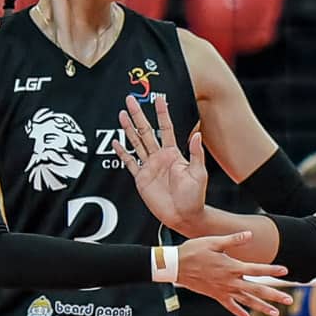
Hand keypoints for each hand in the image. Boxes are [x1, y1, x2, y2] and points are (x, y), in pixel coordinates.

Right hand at [118, 93, 209, 232]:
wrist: (184, 216)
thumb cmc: (195, 197)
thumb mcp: (198, 173)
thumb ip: (196, 154)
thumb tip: (197, 135)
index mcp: (173, 154)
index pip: (166, 128)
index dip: (161, 114)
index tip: (158, 98)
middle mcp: (160, 157)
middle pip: (146, 131)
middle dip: (138, 115)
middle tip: (130, 100)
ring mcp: (149, 167)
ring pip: (136, 143)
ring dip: (128, 129)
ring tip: (121, 114)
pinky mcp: (141, 178)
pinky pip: (130, 163)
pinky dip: (122, 153)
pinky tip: (116, 143)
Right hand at [175, 232, 289, 315]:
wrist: (175, 266)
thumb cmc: (193, 251)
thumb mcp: (213, 242)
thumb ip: (233, 240)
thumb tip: (250, 234)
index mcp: (231, 267)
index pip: (257, 270)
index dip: (272, 270)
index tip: (285, 271)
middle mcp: (230, 282)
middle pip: (257, 290)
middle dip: (274, 296)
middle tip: (289, 301)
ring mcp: (223, 291)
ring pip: (247, 301)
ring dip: (262, 307)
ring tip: (276, 313)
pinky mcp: (216, 296)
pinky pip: (230, 306)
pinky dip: (239, 312)